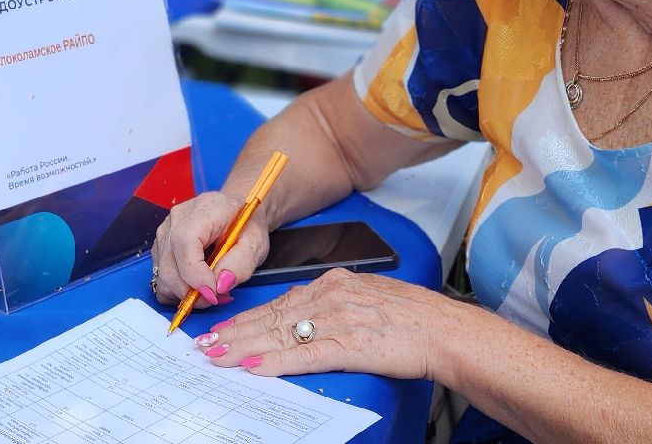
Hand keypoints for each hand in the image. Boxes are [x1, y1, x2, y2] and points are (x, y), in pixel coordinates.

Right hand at [150, 191, 270, 309]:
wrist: (237, 211)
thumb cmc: (246, 224)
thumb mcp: (256, 244)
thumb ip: (241, 265)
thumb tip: (219, 285)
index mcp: (203, 211)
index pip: (185, 243)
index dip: (196, 275)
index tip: (214, 292)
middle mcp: (177, 219)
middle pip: (169, 265)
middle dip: (192, 291)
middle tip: (217, 296)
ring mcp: (165, 232)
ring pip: (163, 275)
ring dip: (185, 292)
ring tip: (211, 289)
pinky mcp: (161, 247)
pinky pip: (161, 277)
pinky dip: (178, 289)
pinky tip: (197, 285)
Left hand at [194, 267, 456, 379]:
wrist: (447, 330)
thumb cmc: (415, 319)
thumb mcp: (369, 299)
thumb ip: (337, 304)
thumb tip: (308, 320)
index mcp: (336, 283)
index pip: (281, 302)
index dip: (249, 317)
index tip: (225, 328)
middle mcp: (331, 295)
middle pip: (272, 316)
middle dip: (235, 332)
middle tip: (204, 343)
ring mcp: (338, 319)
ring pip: (279, 334)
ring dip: (243, 347)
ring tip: (216, 356)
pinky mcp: (349, 344)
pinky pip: (302, 355)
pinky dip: (273, 362)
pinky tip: (252, 368)